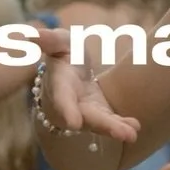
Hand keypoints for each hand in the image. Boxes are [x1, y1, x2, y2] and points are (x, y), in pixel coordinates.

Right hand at [34, 27, 139, 142]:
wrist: (72, 73)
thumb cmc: (65, 54)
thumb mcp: (60, 42)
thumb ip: (50, 40)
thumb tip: (34, 34)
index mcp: (58, 84)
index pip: (62, 98)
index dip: (67, 111)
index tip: (74, 124)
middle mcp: (70, 104)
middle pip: (86, 117)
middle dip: (103, 126)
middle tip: (122, 134)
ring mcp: (85, 113)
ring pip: (99, 124)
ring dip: (115, 130)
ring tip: (132, 134)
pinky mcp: (100, 116)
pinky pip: (110, 123)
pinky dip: (122, 126)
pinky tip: (135, 128)